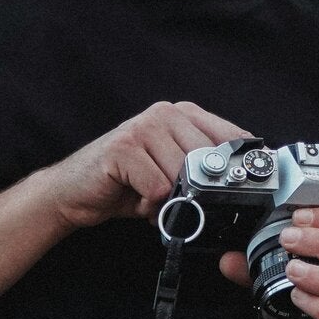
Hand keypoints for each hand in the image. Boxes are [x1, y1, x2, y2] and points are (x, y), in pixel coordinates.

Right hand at [45, 102, 248, 230]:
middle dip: (197, 190)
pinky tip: (136, 199)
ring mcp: (143, 127)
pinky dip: (150, 205)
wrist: (75, 192)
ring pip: (183, 176)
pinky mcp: (123, 147)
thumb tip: (244, 181)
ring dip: (170, 199)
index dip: (238, 169)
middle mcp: (165, 113)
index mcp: (184, 114)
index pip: (232, 137)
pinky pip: (157, 188)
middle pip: (209, 161)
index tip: (238, 190)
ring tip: (151, 198)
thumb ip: (204, 170)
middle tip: (175, 199)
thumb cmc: (128, 184)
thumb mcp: (175, 172)